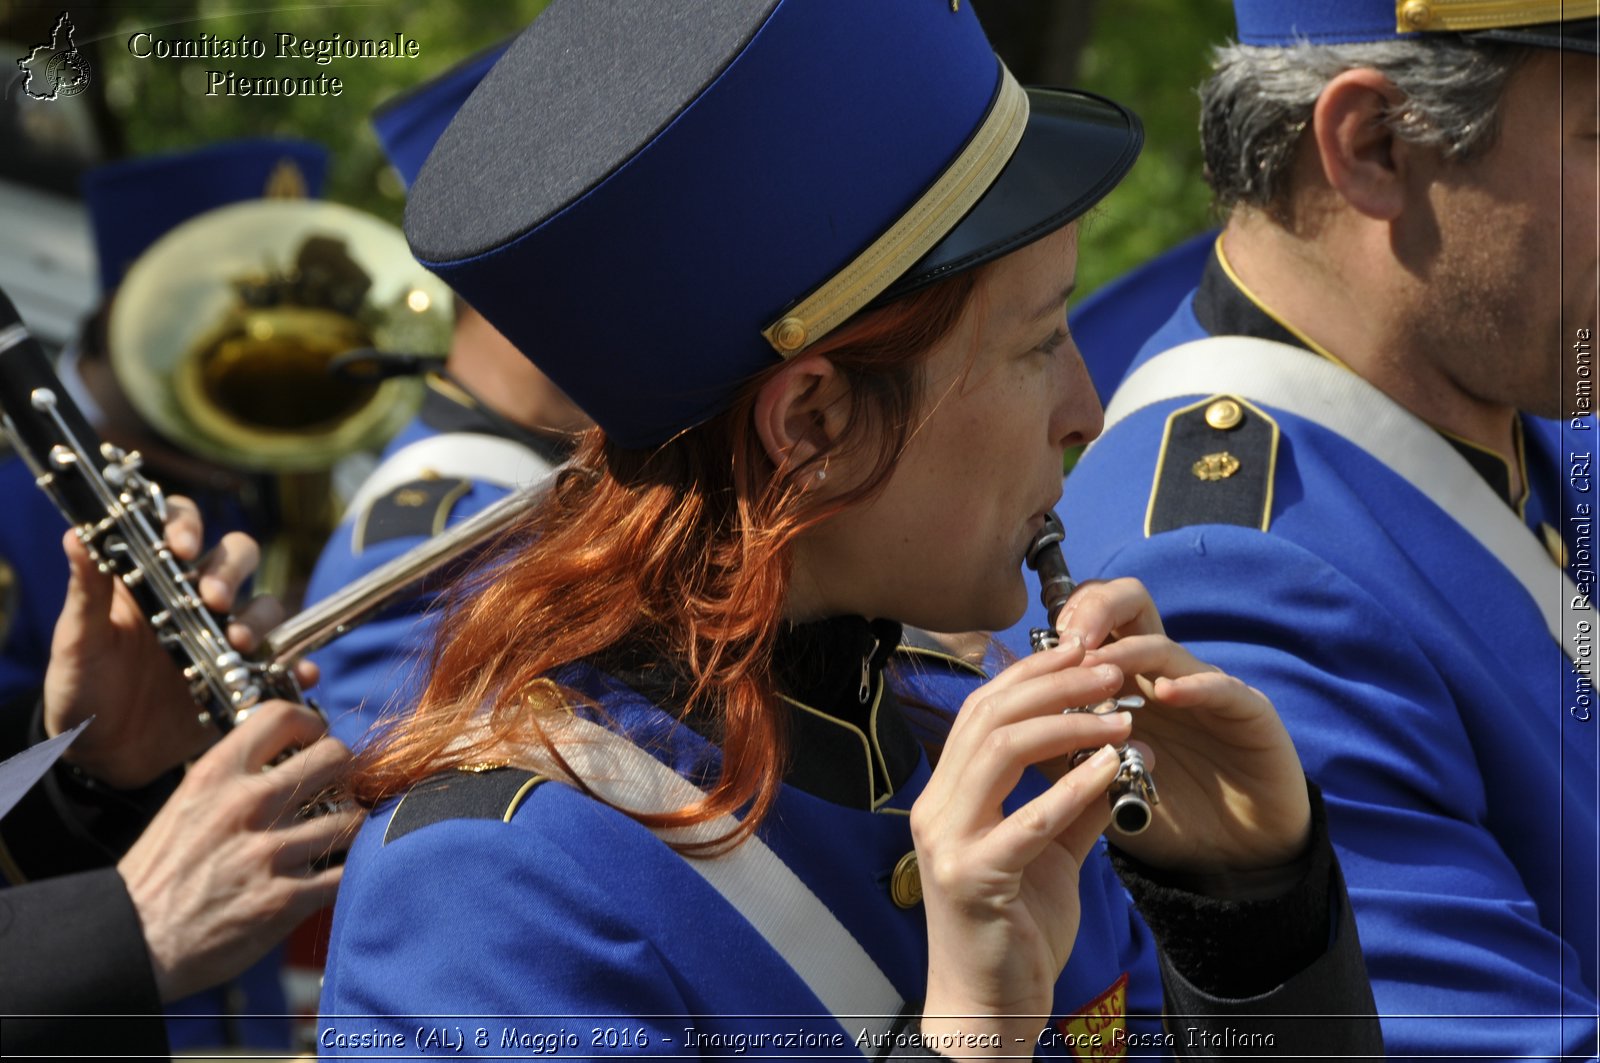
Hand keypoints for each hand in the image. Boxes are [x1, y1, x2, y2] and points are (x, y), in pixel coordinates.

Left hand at [42, 496, 313, 788]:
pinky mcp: (243, 672)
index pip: (179, 526)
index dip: (188, 524)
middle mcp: (195, 597)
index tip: (182, 548)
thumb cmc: (80, 687)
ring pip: (263, 605)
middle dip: (232, 572)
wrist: (101, 754)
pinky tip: (300, 674)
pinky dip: (296, 665)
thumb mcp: (77, 641)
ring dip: (259, 619)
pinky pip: (282, 661)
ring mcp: (223, 634)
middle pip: (236, 556)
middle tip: (215, 601)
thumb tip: (75, 535)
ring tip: (237, 645)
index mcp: (151, 577)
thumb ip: (86, 591)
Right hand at [116, 700, 363, 1003]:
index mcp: (216, 776)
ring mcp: (268, 853)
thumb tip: (286, 761)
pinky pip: (344, 872)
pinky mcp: (285, 899)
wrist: (132, 942)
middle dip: (346, 770)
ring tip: (336, 835)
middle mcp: (246, 806)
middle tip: (339, 787)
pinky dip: (347, 872)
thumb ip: (234, 779)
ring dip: (350, 826)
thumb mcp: (185, 804)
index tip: (316, 737)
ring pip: (351, 818)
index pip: (281, 716)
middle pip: (334, 758)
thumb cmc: (159, 874)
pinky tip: (332, 873)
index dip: (311, 722)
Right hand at [912, 639, 1133, 1054]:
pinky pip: (1027, 822)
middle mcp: (936, 808)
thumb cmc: (1013, 930)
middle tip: (1111, 670)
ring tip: (1121, 715)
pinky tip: (1112, 766)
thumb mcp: (1050, 853)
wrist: (988, 1008)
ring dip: (1067, 723)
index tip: (1084, 650)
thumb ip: (1075, 803)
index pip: (983, 710)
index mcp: (947, 795)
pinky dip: (1072, 787)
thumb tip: (1118, 754)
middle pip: (989, 717)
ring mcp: (948, 842)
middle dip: (1054, 684)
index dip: (1033, 673)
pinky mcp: (974, 880)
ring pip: (1000, 752)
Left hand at [1052, 577, 1310, 872]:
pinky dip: (1194, 686)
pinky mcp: (1249, 714)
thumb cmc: (1167, 812)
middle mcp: (1164, 673)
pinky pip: (1223, 689)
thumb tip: (1004, 732)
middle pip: (1131, 606)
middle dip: (1096, 609)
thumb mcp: (1100, 782)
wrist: (1236, 852)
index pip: (1094, 624)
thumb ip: (1060, 751)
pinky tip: (1166, 694)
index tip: (1038, 643)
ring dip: (1127, 654)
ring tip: (1098, 669)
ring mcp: (1207, 689)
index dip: (1067, 622)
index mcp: (1128, 682)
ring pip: (1165, 646)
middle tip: (1070, 637)